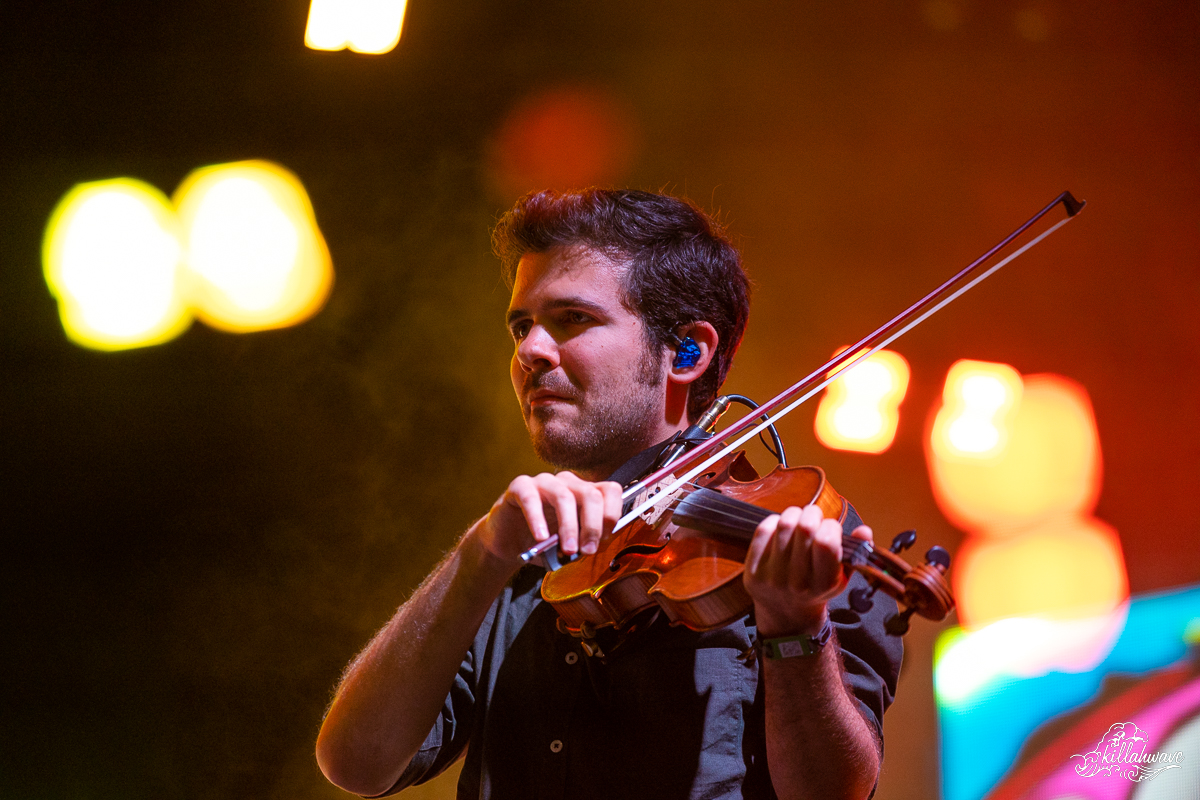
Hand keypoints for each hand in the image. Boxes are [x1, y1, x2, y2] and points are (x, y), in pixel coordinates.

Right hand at [471, 472, 622, 566]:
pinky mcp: (520, 487)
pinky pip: (531, 498)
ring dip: (569, 527)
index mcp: (585, 493)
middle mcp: (567, 483)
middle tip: (588, 550)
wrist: (508, 544)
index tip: (603, 540)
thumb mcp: (571, 545)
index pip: (610, 491)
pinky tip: (541, 538)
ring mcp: (543, 482)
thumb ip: (584, 543)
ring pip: (564, 496)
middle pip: (590, 494)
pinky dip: (537, 520)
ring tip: (567, 550)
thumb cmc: (543, 543)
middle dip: (592, 526)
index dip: (611, 515)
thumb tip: (594, 547)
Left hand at [743, 504, 873, 636]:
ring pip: (784, 524)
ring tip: (799, 518)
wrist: (786, 612)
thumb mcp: (841, 576)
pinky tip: (782, 526)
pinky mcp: (753, 570)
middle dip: (813, 513)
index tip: (831, 528)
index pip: (826, 542)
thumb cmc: (817, 588)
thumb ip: (855, 552)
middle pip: (804, 528)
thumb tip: (864, 530)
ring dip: (795, 513)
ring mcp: (772, 576)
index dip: (831, 526)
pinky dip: (774, 520)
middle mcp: (797, 582)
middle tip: (814, 517)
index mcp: (822, 584)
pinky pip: (763, 530)